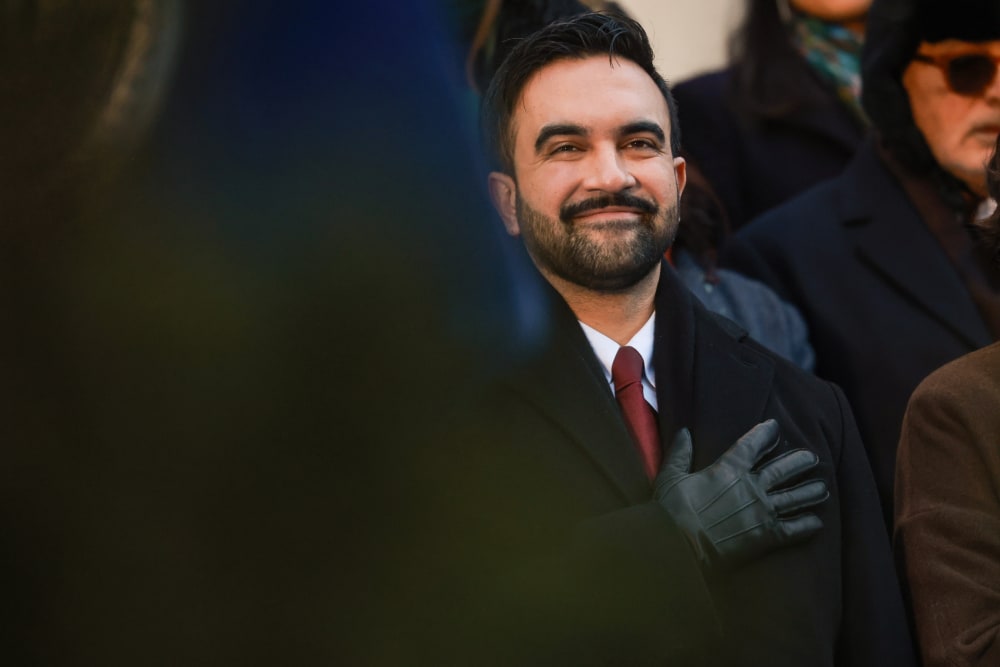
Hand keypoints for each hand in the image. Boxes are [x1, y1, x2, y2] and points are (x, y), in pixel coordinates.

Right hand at [654, 419, 827, 569]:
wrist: (678, 546)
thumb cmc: (671, 510)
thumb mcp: (670, 476)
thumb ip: (680, 453)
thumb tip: (684, 431)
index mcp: (729, 468)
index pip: (753, 444)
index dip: (767, 433)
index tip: (776, 427)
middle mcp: (752, 486)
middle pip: (784, 469)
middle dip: (800, 461)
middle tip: (812, 458)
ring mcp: (763, 511)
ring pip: (795, 497)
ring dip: (811, 492)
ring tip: (822, 488)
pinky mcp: (767, 536)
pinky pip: (795, 529)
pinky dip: (808, 525)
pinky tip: (817, 522)